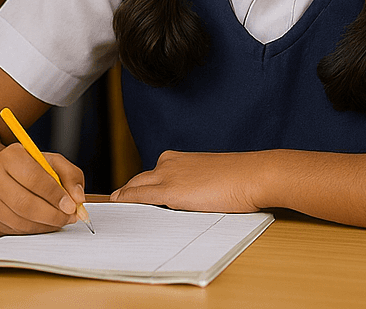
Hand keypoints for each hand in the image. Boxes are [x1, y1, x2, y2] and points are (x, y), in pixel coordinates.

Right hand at [0, 142, 84, 234]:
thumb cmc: (27, 168)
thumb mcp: (50, 162)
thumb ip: (70, 175)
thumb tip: (79, 198)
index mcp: (10, 156)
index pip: (34, 178)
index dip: (55, 194)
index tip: (72, 205)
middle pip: (24, 203)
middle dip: (52, 215)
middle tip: (69, 218)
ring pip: (19, 221)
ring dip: (44, 226)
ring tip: (59, 221)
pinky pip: (13, 232)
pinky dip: (33, 231)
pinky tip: (43, 224)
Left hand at [111, 149, 264, 212]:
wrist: (252, 175)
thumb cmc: (239, 179)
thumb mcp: (210, 178)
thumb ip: (193, 184)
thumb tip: (189, 198)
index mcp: (178, 159)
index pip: (151, 175)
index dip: (139, 186)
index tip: (129, 194)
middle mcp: (169, 162)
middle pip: (140, 179)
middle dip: (128, 191)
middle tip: (116, 202)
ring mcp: (168, 174)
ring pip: (137, 186)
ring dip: (125, 196)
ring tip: (114, 206)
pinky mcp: (170, 190)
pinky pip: (140, 196)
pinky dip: (127, 200)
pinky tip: (118, 204)